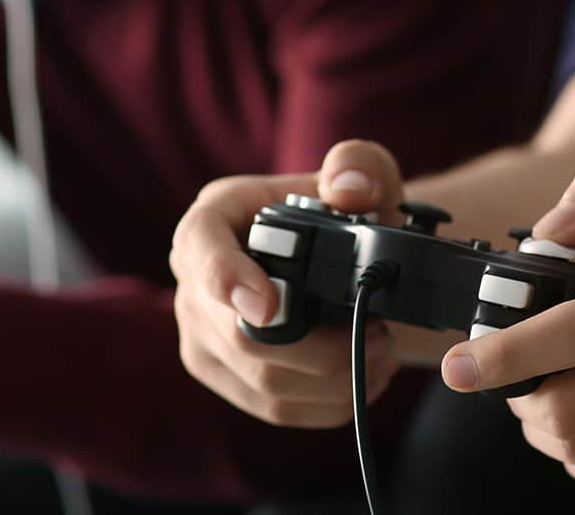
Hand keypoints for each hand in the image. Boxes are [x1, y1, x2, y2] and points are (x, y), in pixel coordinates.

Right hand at [170, 140, 410, 426]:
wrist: (338, 260)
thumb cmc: (342, 213)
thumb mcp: (361, 176)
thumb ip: (360, 165)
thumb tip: (349, 188)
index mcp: (215, 219)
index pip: (201, 246)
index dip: (226, 277)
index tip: (266, 305)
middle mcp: (193, 280)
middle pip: (240, 335)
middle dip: (320, 349)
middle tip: (380, 336)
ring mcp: (201, 334)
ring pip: (262, 381)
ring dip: (333, 381)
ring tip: (381, 356)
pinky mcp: (224, 375)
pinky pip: (273, 409)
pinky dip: (327, 405)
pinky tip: (363, 381)